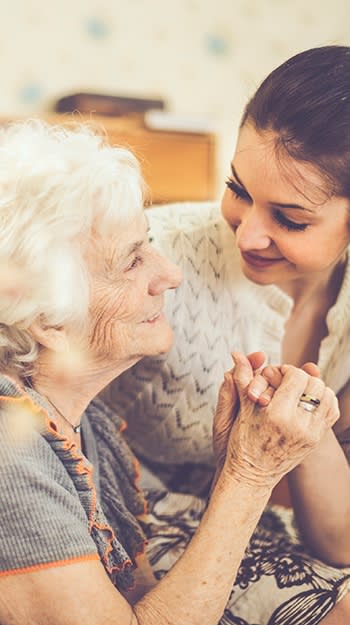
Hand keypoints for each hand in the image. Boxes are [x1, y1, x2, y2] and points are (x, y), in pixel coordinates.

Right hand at [223, 352, 338, 489]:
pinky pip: (330, 412)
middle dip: (301, 378)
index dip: (287, 370)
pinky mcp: (316, 440)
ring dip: (314, 389)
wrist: (252, 475)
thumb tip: (236, 353)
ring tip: (298, 391)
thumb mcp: (241, 409)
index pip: (297, 377)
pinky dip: (323, 402)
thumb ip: (243, 378)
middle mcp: (298, 425)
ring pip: (326, 396)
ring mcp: (310, 435)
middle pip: (315, 384)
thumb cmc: (242, 441)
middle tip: (287, 382)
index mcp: (277, 415)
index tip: (277, 375)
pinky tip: (307, 402)